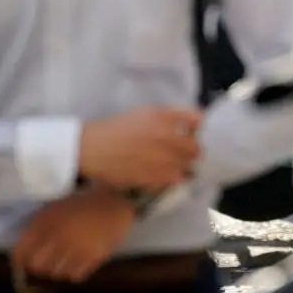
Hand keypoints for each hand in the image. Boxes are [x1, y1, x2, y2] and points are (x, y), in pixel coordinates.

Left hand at [11, 185, 136, 284]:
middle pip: (38, 266)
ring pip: (56, 273)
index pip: (22, 250)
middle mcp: (61, 236)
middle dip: (38, 265)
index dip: (18, 259)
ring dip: (56, 269)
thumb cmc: (82, 203)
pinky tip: (77, 261)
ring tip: (62, 260)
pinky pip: (75, 276)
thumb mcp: (55, 208)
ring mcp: (78, 248)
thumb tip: (21, 252)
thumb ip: (37, 226)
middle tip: (44, 260)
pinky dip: (73, 272)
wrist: (115, 202)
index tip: (21, 262)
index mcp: (48, 221)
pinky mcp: (95, 257)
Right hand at [77, 107, 202, 189]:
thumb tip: (193, 122)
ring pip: (188, 167)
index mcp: (165, 118)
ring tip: (174, 165)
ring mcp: (163, 160)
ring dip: (185, 166)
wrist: (94, 148)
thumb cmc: (118, 127)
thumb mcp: (145, 112)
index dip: (198, 127)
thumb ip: (170, 115)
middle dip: (193, 150)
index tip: (193, 132)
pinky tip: (164, 173)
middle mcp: (168, 138)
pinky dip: (173, 177)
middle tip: (184, 152)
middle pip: (196, 148)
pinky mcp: (155, 178)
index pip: (197, 120)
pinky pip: (175, 180)